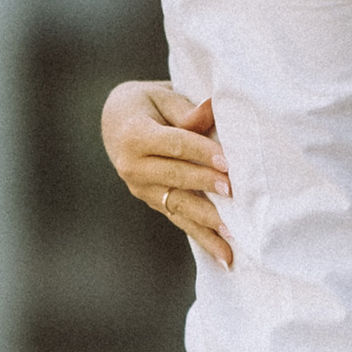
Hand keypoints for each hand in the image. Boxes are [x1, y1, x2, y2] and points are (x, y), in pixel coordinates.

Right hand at [100, 79, 230, 270]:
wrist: (116, 121)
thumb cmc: (147, 103)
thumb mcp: (162, 96)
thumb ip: (187, 110)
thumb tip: (212, 108)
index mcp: (134, 136)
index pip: (173, 145)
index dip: (201, 153)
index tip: (227, 162)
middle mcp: (133, 167)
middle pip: (176, 177)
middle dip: (206, 186)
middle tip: (235, 194)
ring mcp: (141, 189)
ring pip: (178, 205)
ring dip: (207, 222)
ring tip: (233, 236)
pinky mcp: (153, 202)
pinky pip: (180, 220)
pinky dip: (203, 237)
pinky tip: (224, 255)